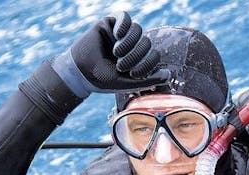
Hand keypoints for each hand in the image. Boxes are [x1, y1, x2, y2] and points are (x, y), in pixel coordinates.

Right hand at [52, 12, 169, 97]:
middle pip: (147, 42)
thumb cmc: (102, 80)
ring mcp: (121, 35)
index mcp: (138, 60)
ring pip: (138, 29)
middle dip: (136, 56)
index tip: (133, 74)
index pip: (154, 56)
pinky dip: (124, 25)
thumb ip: (148, 80)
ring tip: (117, 53)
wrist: (79, 71)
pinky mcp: (110, 24)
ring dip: (130, 43)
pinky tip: (117, 34)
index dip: (148, 64)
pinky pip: (125, 17)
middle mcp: (132, 46)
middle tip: (121, 65)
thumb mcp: (127, 83)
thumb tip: (169, 75)